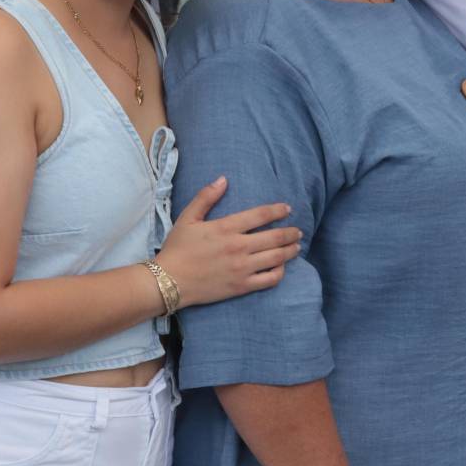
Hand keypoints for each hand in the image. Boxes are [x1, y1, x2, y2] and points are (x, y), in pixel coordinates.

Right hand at [155, 178, 302, 307]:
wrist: (168, 282)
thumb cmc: (177, 249)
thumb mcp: (188, 218)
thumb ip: (206, 197)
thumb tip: (223, 179)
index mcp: (226, 228)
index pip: (261, 215)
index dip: (278, 210)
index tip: (287, 209)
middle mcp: (238, 247)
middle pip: (275, 237)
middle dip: (291, 233)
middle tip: (298, 231)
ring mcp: (242, 268)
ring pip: (276, 258)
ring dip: (290, 251)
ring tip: (296, 247)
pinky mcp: (241, 286)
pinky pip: (269, 280)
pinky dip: (280, 272)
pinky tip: (281, 268)